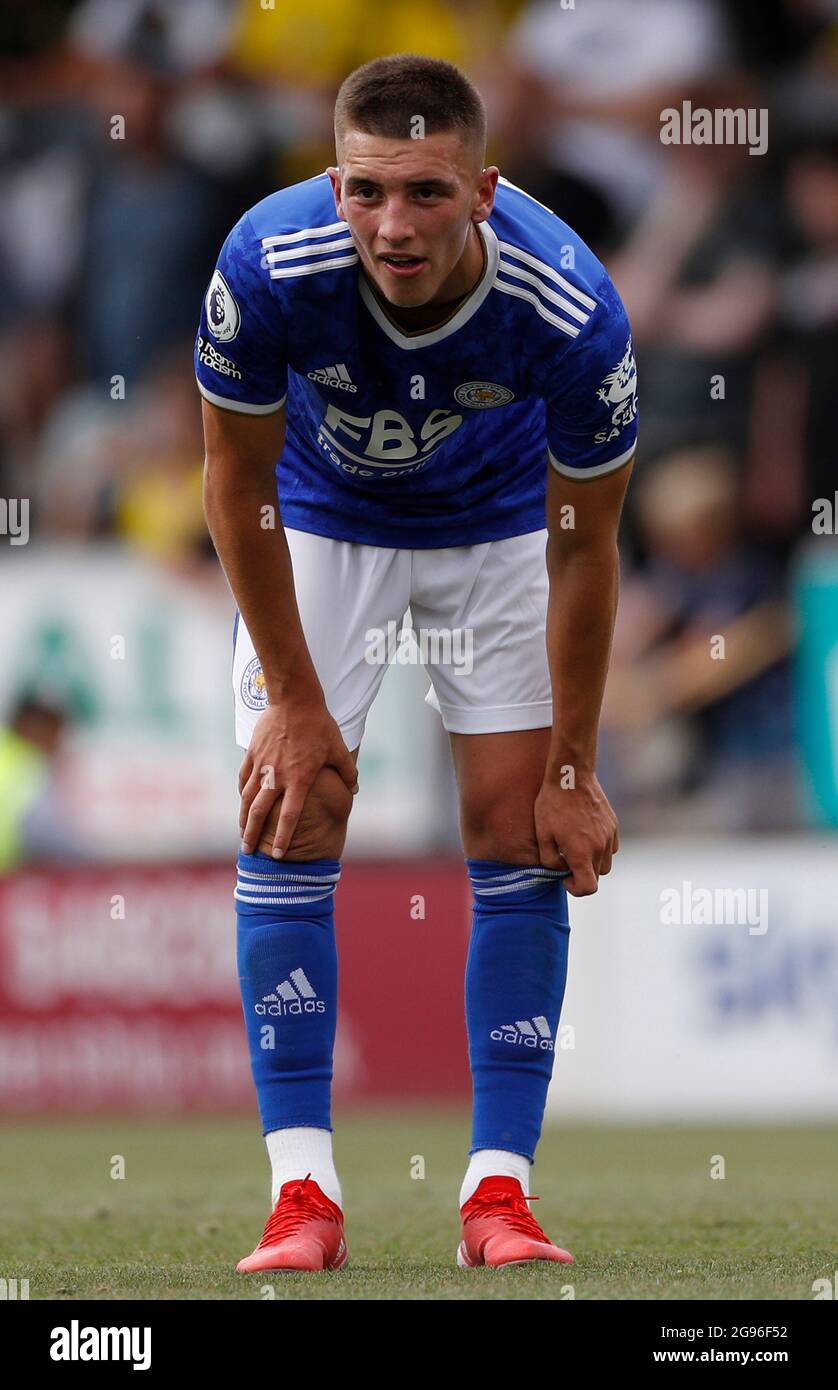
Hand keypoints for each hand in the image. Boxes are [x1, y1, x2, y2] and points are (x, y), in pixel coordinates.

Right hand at [238, 697, 357, 857]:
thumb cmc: (319, 725)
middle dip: (253, 835)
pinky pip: (244, 779)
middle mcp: (277, 776)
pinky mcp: (253, 754)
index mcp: (300, 779)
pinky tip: (243, 804)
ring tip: (242, 834)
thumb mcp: (338, 749)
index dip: (284, 837)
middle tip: (248, 852)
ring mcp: (262, 765)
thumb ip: (348, 772)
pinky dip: (242, 795)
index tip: (279, 855)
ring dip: (244, 819)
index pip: (290, 815)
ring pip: (247, 798)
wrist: (294, 700)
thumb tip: (354, 789)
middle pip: (260, 813)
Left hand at [534, 770, 618, 896]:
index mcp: (581, 853)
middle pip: (597, 877)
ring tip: (577, 848)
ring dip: (592, 863)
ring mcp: (609, 836)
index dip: (575, 889)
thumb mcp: (542, 835)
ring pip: (605, 864)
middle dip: (581, 875)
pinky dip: (600, 849)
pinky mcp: (613, 825)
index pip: (588, 888)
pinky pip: (611, 848)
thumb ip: (550, 861)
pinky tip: (586, 836)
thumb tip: (561, 869)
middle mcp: (599, 848)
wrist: (571, 777)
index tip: (564, 876)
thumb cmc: (552, 805)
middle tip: (566, 860)